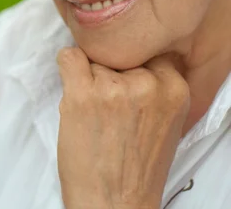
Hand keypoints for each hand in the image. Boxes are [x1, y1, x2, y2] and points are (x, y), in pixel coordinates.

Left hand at [56, 48, 189, 208]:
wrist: (114, 205)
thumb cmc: (136, 166)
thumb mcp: (164, 119)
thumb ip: (155, 83)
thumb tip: (125, 48)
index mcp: (174, 88)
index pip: (147, 48)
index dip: (133, 66)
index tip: (127, 85)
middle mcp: (148, 84)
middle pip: (119, 52)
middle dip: (112, 73)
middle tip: (111, 109)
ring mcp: (114, 88)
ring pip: (94, 58)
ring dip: (90, 79)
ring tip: (97, 114)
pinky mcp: (83, 94)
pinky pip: (68, 57)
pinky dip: (68, 68)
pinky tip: (75, 95)